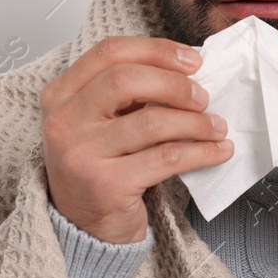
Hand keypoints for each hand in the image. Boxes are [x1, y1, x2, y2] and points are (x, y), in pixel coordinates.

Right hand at [40, 36, 231, 243]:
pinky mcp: (107, 185)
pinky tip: (217, 151)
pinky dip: (201, 152)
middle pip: (125, 80)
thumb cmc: (98, 167)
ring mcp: (82, 154)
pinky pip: (166, 159)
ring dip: (195, 122)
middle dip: (175, 84)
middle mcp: (64, 122)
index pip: (109, 53)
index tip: (191, 61)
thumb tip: (187, 71)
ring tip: (216, 126)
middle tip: (203, 97)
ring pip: (151, 122)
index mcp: (60, 95)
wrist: (84, 227)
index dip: (156, 50)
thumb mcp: (99, 122)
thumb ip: (128, 94)